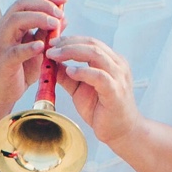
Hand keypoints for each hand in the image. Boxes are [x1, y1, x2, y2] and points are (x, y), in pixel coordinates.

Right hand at [0, 0, 65, 101]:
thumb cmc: (18, 70)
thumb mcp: (37, 49)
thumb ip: (47, 33)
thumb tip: (63, 17)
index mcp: (10, 23)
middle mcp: (2, 29)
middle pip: (21, 4)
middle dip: (44, 4)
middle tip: (60, 11)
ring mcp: (1, 44)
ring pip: (15, 21)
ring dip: (38, 19)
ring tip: (54, 24)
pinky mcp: (3, 62)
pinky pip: (15, 51)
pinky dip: (29, 46)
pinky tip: (42, 46)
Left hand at [51, 35, 141, 150]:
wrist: (120, 132)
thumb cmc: (102, 109)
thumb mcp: (79, 89)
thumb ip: (67, 76)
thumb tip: (50, 64)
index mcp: (111, 61)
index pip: (90, 42)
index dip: (69, 39)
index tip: (51, 42)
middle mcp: (117, 65)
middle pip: (92, 44)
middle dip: (68, 43)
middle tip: (50, 47)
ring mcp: (118, 77)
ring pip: (96, 55)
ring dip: (72, 52)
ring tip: (55, 56)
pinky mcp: (116, 91)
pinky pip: (99, 76)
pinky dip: (83, 71)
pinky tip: (70, 71)